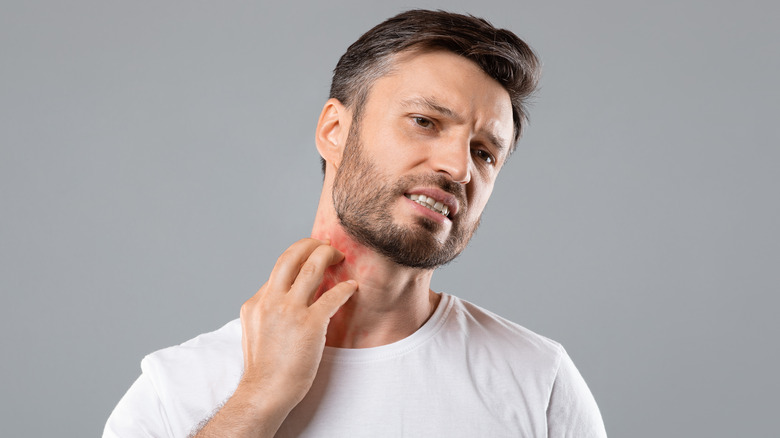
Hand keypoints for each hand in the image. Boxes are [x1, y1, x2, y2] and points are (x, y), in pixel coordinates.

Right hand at [238, 238, 356, 409]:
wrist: (265, 392)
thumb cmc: (264, 367)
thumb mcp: (254, 330)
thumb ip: (266, 309)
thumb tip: (282, 295)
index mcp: (256, 302)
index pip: (279, 268)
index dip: (298, 257)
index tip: (312, 254)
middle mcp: (271, 301)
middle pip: (291, 256)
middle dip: (311, 244)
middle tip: (326, 244)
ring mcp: (290, 311)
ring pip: (312, 268)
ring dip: (328, 256)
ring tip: (340, 256)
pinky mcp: (310, 325)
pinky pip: (332, 296)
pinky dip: (344, 288)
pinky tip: (352, 287)